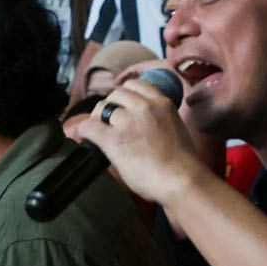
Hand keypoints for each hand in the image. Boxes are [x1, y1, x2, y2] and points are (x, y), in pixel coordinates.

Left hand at [60, 64, 207, 208]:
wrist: (182, 180)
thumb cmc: (182, 163)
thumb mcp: (173, 128)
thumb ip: (157, 120)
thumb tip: (142, 125)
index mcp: (162, 103)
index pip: (136, 85)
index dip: (125, 95)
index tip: (122, 105)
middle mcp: (144, 106)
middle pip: (117, 94)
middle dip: (111, 105)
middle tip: (109, 120)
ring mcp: (127, 121)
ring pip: (102, 107)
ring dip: (99, 117)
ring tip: (99, 129)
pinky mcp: (113, 139)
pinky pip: (89, 127)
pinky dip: (84, 131)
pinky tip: (85, 137)